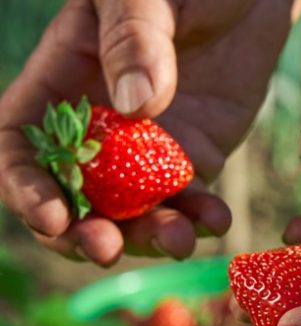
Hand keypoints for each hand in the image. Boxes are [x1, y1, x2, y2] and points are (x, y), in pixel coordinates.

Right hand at [0, 0, 293, 265]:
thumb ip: (133, 41)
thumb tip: (137, 108)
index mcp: (64, 81)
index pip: (21, 146)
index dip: (27, 189)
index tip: (54, 218)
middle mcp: (102, 125)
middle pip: (75, 195)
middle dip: (84, 231)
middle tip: (108, 249)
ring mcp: (150, 147)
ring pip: (134, 211)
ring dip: (148, 236)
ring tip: (179, 241)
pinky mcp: (198, 154)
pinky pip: (192, 199)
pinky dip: (201, 218)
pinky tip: (218, 220)